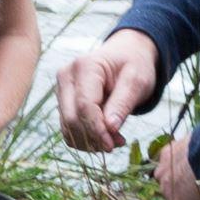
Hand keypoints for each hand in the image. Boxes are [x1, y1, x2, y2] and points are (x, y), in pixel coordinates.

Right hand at [55, 29, 162, 152]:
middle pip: (71, 118)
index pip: (84, 105)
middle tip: (117, 144)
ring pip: (67, 126)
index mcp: (84, 66)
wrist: (126, 55)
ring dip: (89, 141)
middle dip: (93, 137)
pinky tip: (103, 136)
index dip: (97, 129)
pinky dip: (85, 138)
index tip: (113, 145)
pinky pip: (68, 128)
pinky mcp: (63, 101)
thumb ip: (123, 103)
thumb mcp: (137, 81)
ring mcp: (62, 89)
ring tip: (114, 140)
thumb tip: (110, 128)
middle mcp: (66, 76)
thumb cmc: (134, 65)